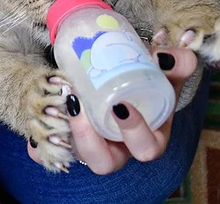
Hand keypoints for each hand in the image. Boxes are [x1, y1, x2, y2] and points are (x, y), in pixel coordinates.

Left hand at [27, 47, 196, 173]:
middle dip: (90, 139)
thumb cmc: (149, 81)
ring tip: (62, 100)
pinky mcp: (72, 140)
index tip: (121, 105)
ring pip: (76, 155)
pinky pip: (54, 148)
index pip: (147, 149)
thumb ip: (177, 62)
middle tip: (79, 106)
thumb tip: (164, 56)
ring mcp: (94, 146)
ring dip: (64, 132)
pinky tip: (42, 119)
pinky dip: (44, 138)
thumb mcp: (167, 73)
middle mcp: (120, 149)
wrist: (124, 76)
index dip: (135, 133)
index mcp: (150, 139)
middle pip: (104, 163)